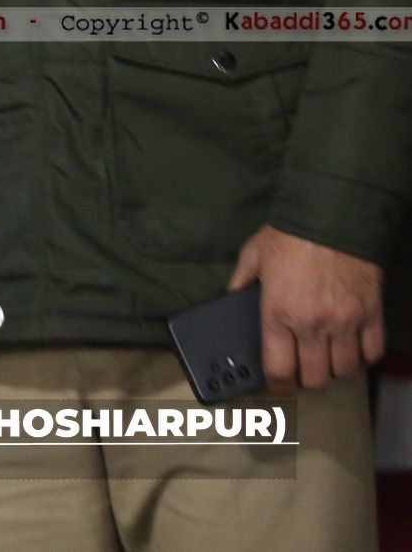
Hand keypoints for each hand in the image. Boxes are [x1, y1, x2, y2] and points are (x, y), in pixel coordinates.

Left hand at [229, 224, 384, 392]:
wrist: (333, 217)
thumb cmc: (289, 236)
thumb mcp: (252, 256)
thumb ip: (241, 282)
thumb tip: (232, 298)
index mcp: (278, 313)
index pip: (278, 368)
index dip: (275, 385)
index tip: (274, 386)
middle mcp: (312, 325)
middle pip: (314, 377)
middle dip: (304, 381)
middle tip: (299, 372)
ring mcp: (345, 322)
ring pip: (344, 370)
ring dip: (333, 370)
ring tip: (324, 360)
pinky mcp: (371, 315)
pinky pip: (372, 352)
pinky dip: (362, 357)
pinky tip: (351, 350)